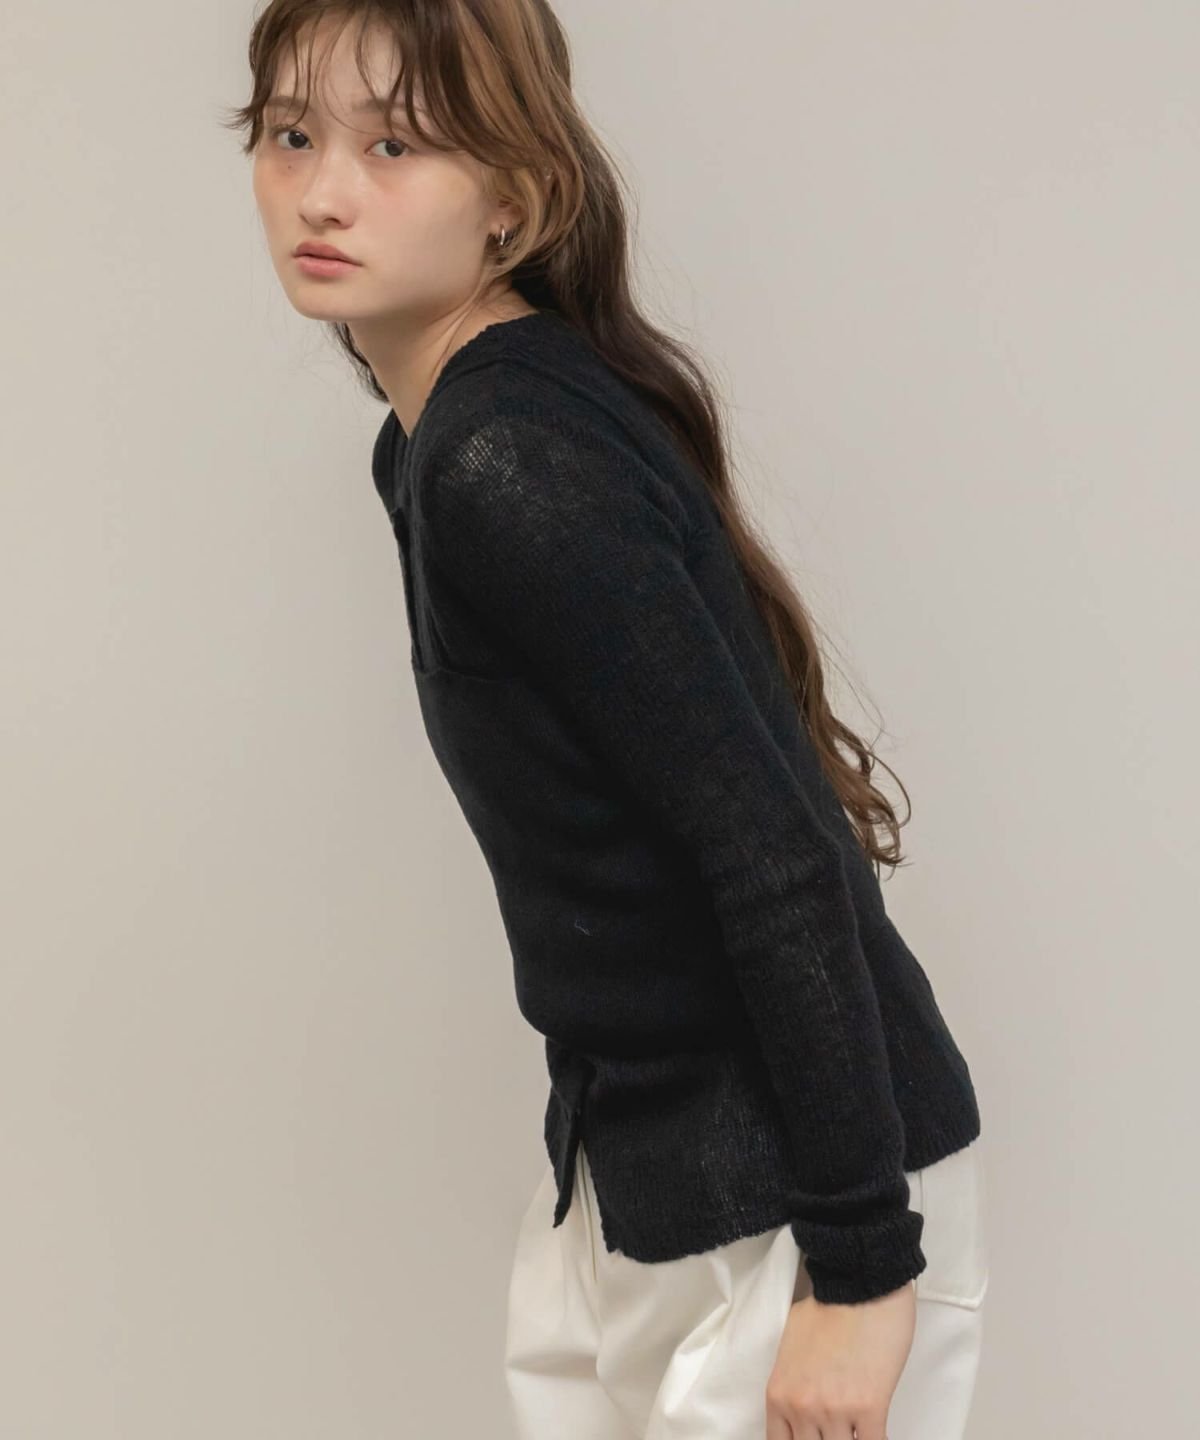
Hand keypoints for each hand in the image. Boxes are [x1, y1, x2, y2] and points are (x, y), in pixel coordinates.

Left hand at [764, 1280, 915, 1438]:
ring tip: (856, 1427)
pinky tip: (876, 1431)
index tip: (814, 1435)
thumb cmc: (829, 1304)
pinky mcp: (870, 1408)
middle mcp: (803, 1407)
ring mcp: (836, 1410)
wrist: (861, 1283)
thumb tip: (801, 1398)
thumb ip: (791, 1378)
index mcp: (779, 1393)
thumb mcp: (790, 1341)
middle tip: (838, 1427)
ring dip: (850, 1438)